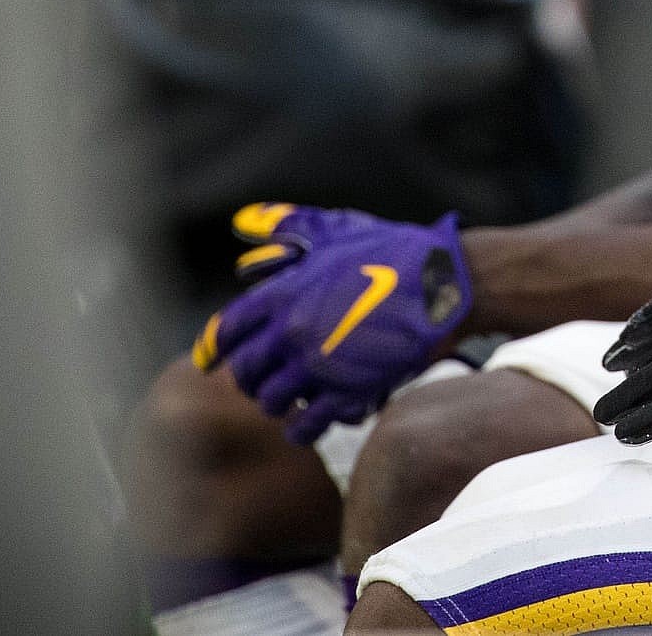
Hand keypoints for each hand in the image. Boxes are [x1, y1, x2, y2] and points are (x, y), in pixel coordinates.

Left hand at [191, 207, 470, 443]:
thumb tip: (242, 222)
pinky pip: (307, 424)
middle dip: (250, 378)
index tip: (208, 361)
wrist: (444, 283)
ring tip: (289, 400)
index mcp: (283, 293)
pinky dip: (302, 428)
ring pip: (272, 401)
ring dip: (276, 403)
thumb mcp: (336, 229)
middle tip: (261, 380)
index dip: (211, 349)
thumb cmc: (391, 250)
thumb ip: (285, 225)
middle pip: (246, 372)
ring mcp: (319, 365)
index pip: (225, 332)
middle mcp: (292, 332)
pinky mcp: (349, 391)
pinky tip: (308, 423)